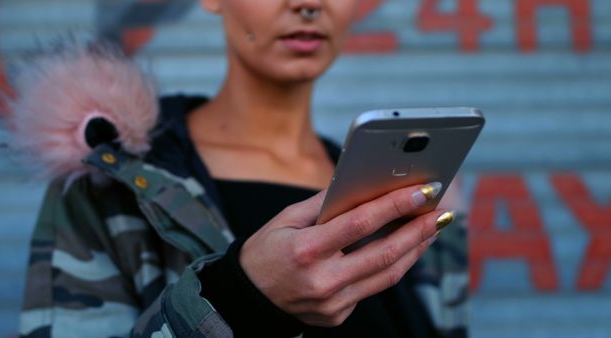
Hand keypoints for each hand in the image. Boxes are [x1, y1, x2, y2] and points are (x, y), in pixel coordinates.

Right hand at [239, 182, 453, 326]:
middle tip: (440, 211)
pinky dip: (390, 266)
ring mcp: (333, 304)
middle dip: (419, 230)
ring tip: (431, 228)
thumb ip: (323, 204)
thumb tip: (360, 184)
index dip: (396, 205)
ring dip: (414, 250)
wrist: (247, 298)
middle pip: (385, 254)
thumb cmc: (264, 252)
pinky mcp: (338, 316)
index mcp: (305, 250)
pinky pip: (372, 288)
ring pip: (387, 275)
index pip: (360, 224)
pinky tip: (402, 249)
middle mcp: (322, 281)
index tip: (423, 190)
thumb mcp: (284, 220)